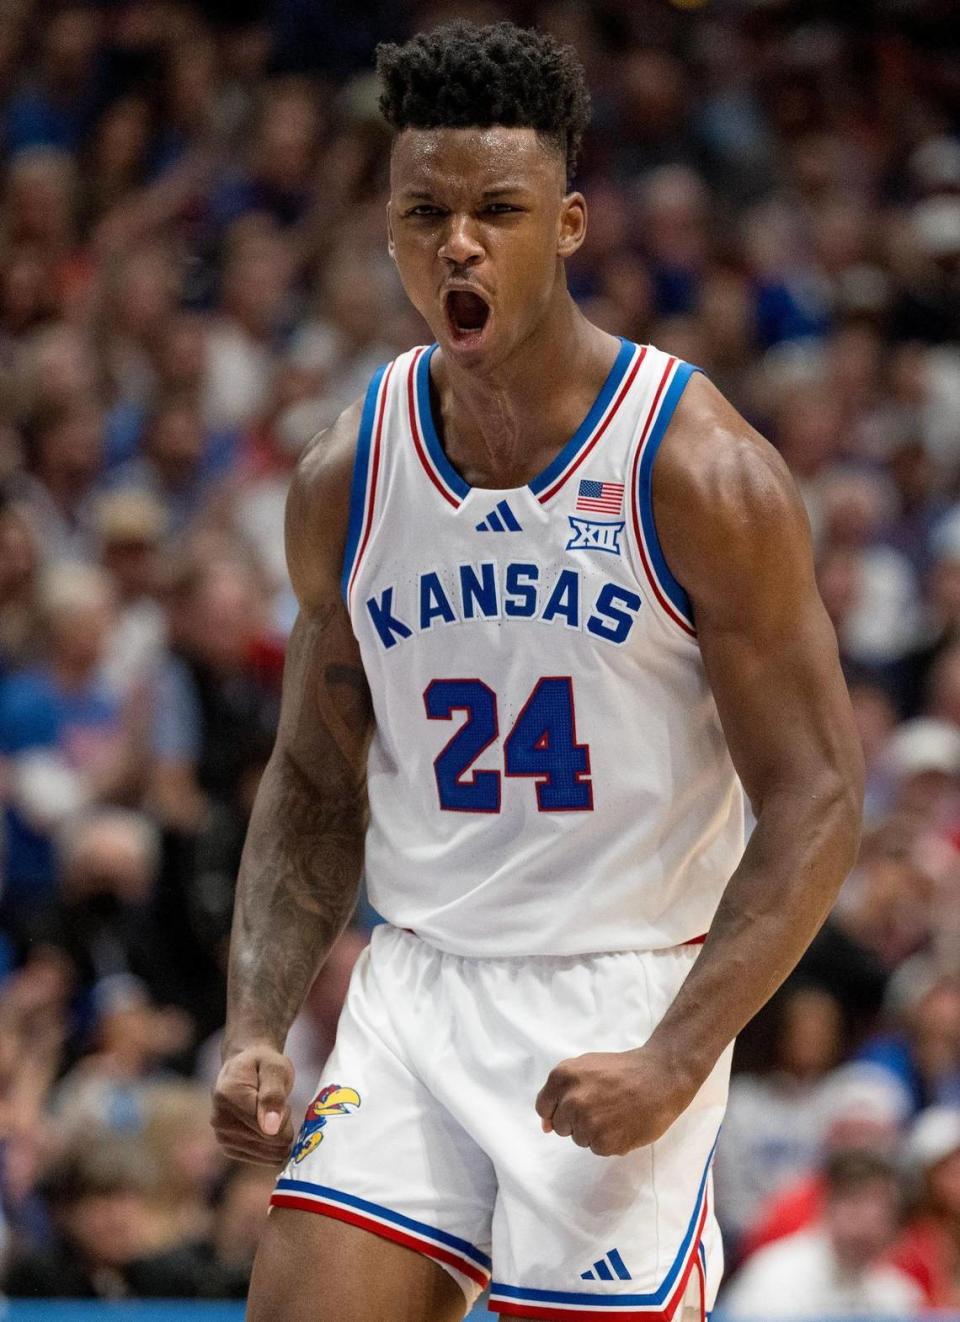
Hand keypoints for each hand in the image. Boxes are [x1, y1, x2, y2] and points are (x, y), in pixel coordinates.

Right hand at [212, 1044, 295, 1164]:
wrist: (244, 1067)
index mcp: (228, 1097)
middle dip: (282, 1125)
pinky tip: (265, 1125)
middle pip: (271, 1143)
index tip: (279, 1097)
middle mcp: (220, 1121)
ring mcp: (222, 1137)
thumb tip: (270, 1129)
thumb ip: (273, 1096)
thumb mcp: (275, 1068)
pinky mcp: (229, 1148)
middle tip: (275, 1104)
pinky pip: (264, 1159)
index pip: (270, 1129)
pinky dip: (271, 1145)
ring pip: (270, 1155)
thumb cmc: (263, 1063)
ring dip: (278, 1135)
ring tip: (269, 1113)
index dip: (285, 1115)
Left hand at [535, 1045, 698, 1156]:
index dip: (560, 1109)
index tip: (579, 1104)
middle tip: (602, 1106)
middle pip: (561, 1126)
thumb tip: (546, 1127)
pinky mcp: (604, 1142)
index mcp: (562, 1077)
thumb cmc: (623, 1070)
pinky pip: (597, 1149)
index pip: (544, 1108)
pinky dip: (609, 1141)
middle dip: (577, 1120)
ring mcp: (587, 1122)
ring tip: (615, 1113)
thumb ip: (561, 1093)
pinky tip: (624, 1124)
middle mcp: (571, 1100)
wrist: (661, 1077)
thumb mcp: (586, 1068)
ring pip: (579, 1139)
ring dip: (594, 1132)